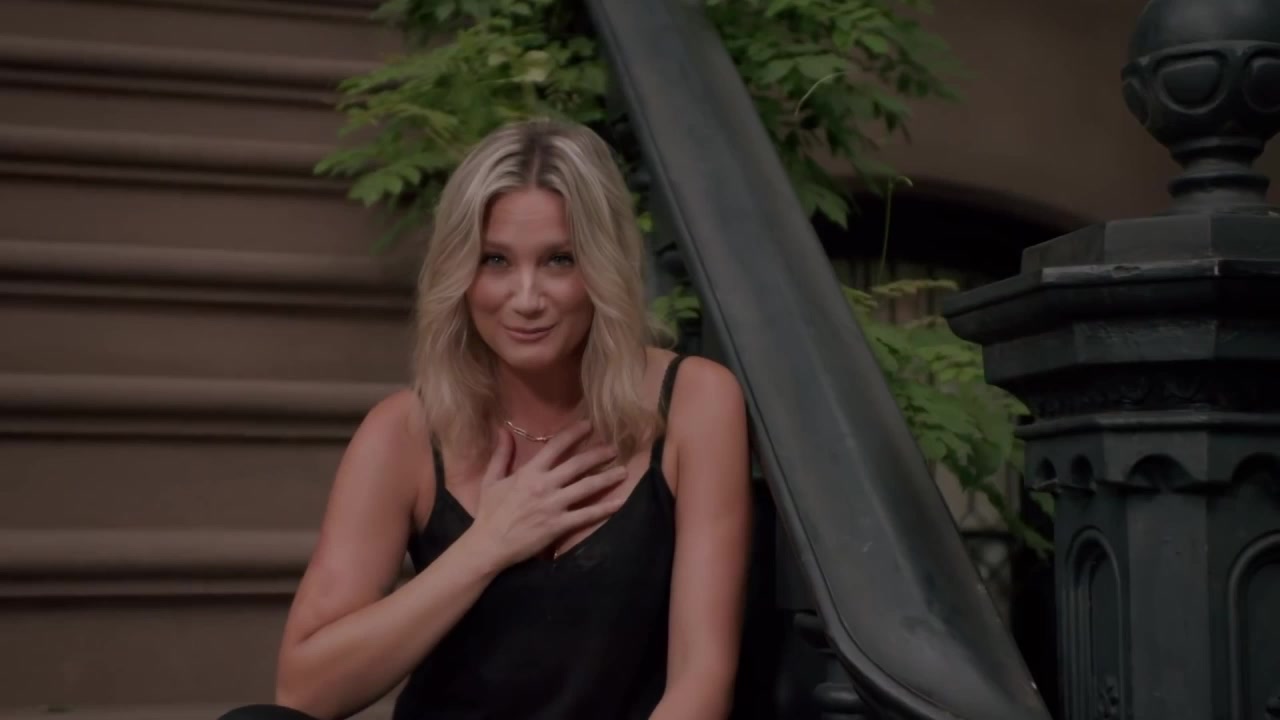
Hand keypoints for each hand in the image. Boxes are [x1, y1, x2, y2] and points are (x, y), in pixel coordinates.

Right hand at [464, 421, 627, 568]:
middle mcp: (545, 485)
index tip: (589, 425)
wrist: (488, 545)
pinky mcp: (559, 525)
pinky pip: (587, 515)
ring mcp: (553, 505)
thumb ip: (501, 454)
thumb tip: (504, 430)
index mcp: (529, 472)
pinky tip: (620, 502)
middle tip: (614, 448)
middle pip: (577, 464)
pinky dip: (605, 508)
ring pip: (586, 487)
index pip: (556, 446)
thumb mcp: (492, 479)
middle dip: (598, 454)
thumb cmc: (489, 513)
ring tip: (623, 471)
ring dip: (607, 477)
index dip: (574, 433)